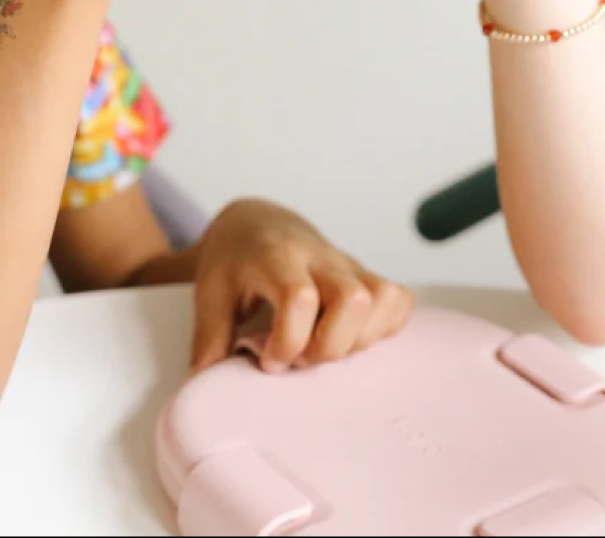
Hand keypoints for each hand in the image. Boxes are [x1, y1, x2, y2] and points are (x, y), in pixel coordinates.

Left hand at [189, 200, 413, 373]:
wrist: (258, 222)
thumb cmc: (235, 258)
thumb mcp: (210, 289)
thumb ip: (210, 334)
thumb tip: (205, 381)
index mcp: (278, 257)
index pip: (300, 297)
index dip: (289, 341)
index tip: (268, 360)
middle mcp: (321, 258)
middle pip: (355, 299)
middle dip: (331, 345)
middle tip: (303, 357)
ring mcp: (349, 265)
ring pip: (384, 298)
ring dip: (361, 338)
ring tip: (327, 347)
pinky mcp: (367, 275)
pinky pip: (398, 300)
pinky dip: (384, 327)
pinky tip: (350, 336)